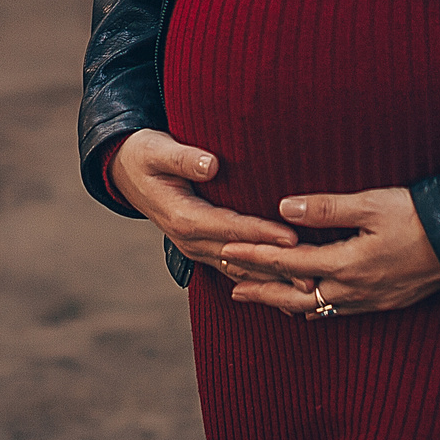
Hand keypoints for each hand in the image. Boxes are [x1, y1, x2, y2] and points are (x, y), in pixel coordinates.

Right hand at [109, 129, 299, 283]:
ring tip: (308, 287)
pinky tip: (284, 290)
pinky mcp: (204, 248)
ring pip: (241, 269)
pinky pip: (235, 268)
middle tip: (314, 275)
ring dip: (273, 278)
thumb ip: (184, 157)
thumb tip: (211, 164)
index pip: (230, 228)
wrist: (126, 172)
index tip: (291, 238)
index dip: (261, 234)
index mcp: (183, 218)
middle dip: (277, 266)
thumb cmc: (145, 154)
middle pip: (241, 257)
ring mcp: (197, 248)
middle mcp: (191, 240)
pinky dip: (260, 278)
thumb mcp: (157, 149)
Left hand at [219, 188, 439, 318]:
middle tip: (230, 284)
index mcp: (347, 264)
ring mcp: (367, 300)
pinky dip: (310, 306)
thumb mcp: (372, 204)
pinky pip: (335, 311)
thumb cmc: (418, 217)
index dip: (254, 256)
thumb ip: (326, 207)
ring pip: (313, 307)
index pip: (287, 263)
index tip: (225, 250)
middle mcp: (353, 290)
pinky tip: (304, 302)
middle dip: (259, 289)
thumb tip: (284, 206)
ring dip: (282, 300)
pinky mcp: (380, 303)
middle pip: (293, 295)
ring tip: (258, 294)